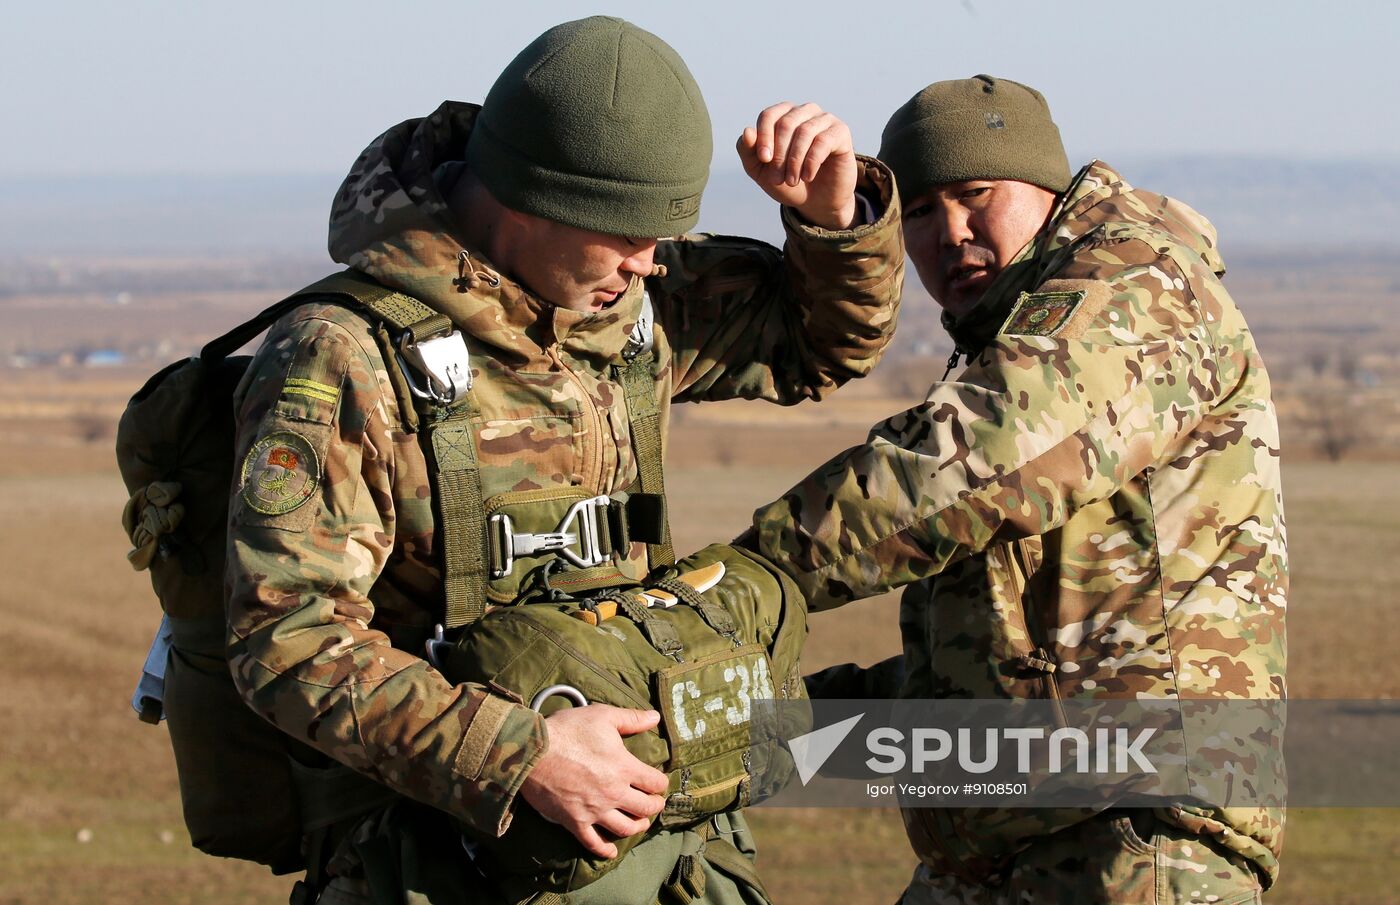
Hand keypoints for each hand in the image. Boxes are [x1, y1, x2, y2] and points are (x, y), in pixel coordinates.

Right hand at [519, 704, 668, 858]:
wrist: (531, 751)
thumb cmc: (567, 731)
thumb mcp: (602, 716)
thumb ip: (631, 718)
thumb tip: (655, 717)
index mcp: (623, 767)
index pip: (655, 783)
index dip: (660, 782)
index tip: (658, 781)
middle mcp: (613, 793)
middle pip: (645, 808)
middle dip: (654, 806)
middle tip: (654, 802)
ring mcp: (594, 811)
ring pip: (625, 829)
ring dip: (637, 827)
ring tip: (640, 822)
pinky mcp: (575, 822)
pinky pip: (593, 843)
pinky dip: (605, 850)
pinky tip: (612, 851)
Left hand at [737, 102, 858, 229]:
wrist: (816, 201)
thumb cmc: (786, 181)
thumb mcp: (760, 170)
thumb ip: (748, 151)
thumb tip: (747, 131)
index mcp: (783, 116)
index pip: (769, 115)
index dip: (763, 136)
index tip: (764, 159)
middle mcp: (804, 112)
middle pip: (786, 123)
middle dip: (779, 154)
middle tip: (777, 178)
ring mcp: (824, 120)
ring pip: (805, 131)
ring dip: (795, 160)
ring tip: (792, 180)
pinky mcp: (841, 132)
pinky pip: (823, 140)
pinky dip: (811, 161)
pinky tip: (807, 176)